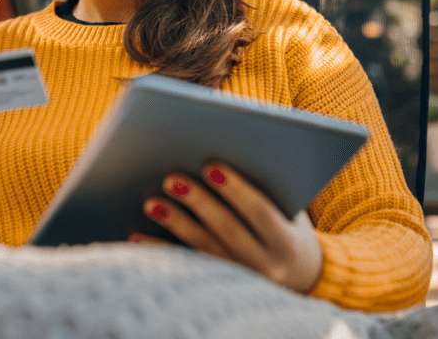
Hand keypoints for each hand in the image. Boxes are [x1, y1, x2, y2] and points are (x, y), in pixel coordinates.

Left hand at [136, 163, 322, 293]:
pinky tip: (138, 236)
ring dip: (175, 223)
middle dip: (199, 202)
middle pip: (228, 231)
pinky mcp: (218, 286)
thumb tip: (227, 150)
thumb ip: (267, 190)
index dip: (236, 189)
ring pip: (203, 249)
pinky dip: (160, 250)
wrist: (299, 276)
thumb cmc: (288, 225)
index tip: (210, 165)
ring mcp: (240, 280)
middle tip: (171, 178)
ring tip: (151, 203)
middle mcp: (266, 266)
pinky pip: (185, 266)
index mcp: (287, 243)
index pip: (261, 213)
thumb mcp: (290, 211)